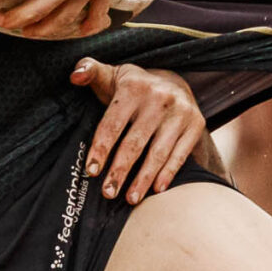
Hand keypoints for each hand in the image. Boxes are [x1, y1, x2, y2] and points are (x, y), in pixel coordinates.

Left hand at [74, 59, 204, 203]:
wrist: (174, 83)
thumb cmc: (132, 88)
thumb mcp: (110, 75)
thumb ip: (89, 71)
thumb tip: (75, 75)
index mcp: (134, 87)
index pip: (113, 124)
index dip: (101, 149)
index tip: (91, 172)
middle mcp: (160, 98)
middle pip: (135, 143)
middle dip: (119, 171)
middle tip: (108, 193)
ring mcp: (181, 112)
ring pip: (158, 152)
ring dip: (143, 179)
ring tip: (130, 199)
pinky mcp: (196, 123)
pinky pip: (180, 154)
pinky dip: (168, 173)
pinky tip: (156, 190)